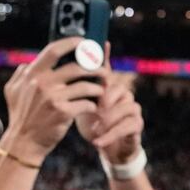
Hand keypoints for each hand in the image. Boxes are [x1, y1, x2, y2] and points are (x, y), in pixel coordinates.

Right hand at [0, 37, 104, 158]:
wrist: (24, 141)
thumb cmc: (21, 115)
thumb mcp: (13, 91)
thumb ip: (21, 75)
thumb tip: (28, 63)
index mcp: (31, 74)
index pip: (53, 50)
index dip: (72, 43)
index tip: (85, 42)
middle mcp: (41, 83)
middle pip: (77, 67)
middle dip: (95, 68)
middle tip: (105, 70)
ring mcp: (53, 98)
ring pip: (86, 86)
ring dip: (99, 88)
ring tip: (102, 90)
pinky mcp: (63, 112)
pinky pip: (87, 104)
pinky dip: (93, 105)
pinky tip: (94, 108)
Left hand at [76, 49, 143, 163]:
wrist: (107, 147)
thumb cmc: (92, 124)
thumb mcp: (79, 106)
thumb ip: (71, 89)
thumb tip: (52, 72)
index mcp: (107, 87)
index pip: (106, 69)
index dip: (105, 56)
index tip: (103, 43)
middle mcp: (122, 94)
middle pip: (117, 89)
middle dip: (105, 99)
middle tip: (95, 109)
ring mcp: (132, 108)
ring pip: (124, 108)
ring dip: (107, 120)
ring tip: (94, 129)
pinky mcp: (137, 124)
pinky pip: (126, 126)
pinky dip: (110, 135)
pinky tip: (97, 142)